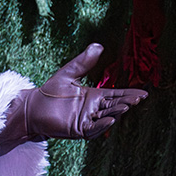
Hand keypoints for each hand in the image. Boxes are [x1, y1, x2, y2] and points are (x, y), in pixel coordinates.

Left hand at [0, 44, 146, 152]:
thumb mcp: (68, 74)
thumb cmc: (48, 92)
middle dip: (126, 102)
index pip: (115, 94)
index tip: (144, 93)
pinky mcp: (78, 130)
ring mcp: (86, 120)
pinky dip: (102, 125)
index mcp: (93, 96)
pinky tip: (110, 120)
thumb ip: (83, 62)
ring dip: (116, 112)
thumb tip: (98, 45)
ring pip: (107, 117)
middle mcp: (92, 109)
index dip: (129, 94)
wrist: (32, 108)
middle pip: (114, 106)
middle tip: (139, 98)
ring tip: (126, 106)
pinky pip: (93, 128)